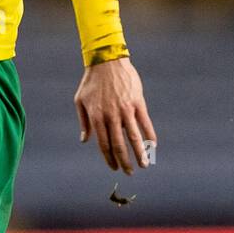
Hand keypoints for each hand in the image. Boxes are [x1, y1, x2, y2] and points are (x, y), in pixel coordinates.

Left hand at [74, 57, 155, 173]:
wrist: (106, 60)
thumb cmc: (91, 81)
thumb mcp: (80, 101)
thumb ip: (84, 122)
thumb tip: (84, 140)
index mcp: (97, 117)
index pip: (104, 144)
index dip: (109, 158)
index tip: (114, 167)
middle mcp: (111, 116)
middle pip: (119, 144)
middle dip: (124, 161)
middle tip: (129, 172)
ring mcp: (126, 109)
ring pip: (134, 137)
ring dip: (140, 153)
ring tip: (144, 165)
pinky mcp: (138, 102)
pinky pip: (145, 122)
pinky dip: (149, 135)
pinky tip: (153, 146)